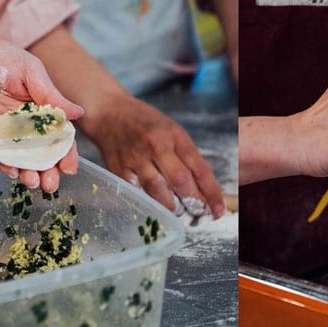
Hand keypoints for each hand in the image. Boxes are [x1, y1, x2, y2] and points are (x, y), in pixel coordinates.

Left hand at [0, 40, 83, 190]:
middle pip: (43, 153)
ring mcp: (8, 131)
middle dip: (49, 170)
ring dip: (30, 173)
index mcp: (44, 109)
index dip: (66, 152)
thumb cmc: (0, 59)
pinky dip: (6, 165)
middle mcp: (28, 124)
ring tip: (33, 183)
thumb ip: (50, 94)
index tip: (68, 168)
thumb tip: (78, 113)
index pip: (60, 135)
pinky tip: (12, 172)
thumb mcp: (30, 71)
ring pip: (22, 158)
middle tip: (50, 185)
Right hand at [81, 94, 224, 217]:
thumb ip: (187, 157)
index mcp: (175, 135)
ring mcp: (136, 157)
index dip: (211, 192)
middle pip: (179, 178)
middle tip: (197, 215)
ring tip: (175, 213)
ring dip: (169, 206)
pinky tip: (151, 209)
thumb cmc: (146, 122)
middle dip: (192, 202)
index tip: (217, 210)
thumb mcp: (173, 131)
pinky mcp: (118, 168)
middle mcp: (156, 145)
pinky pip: (134, 190)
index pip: (199, 167)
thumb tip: (202, 188)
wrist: (110, 111)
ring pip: (155, 188)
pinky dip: (145, 202)